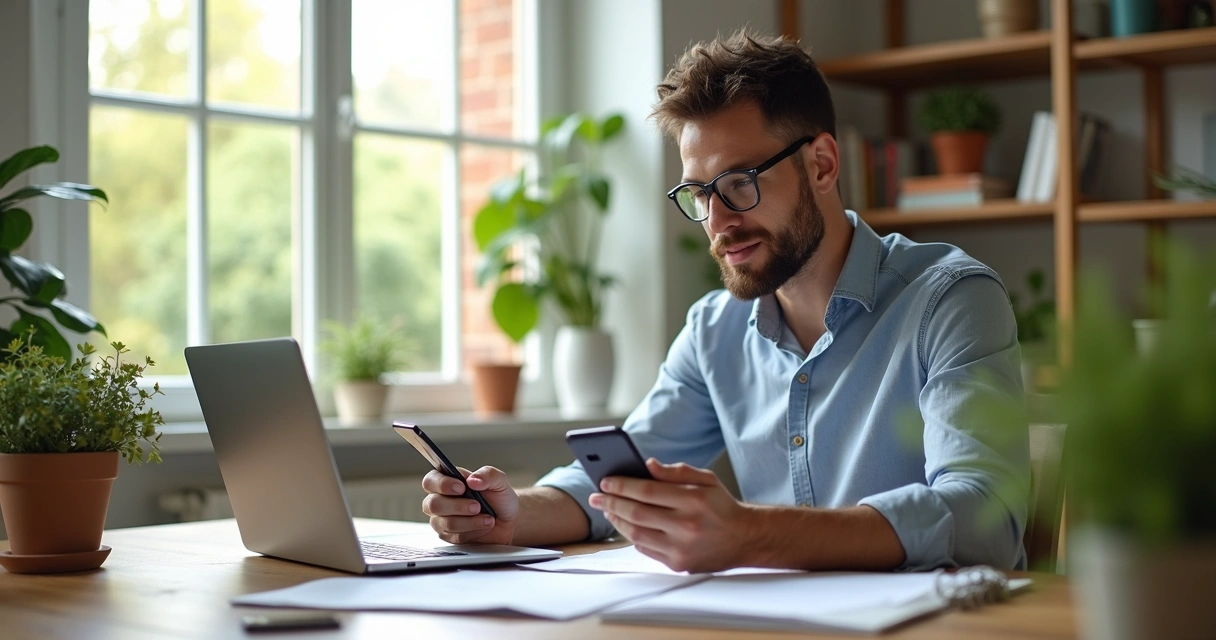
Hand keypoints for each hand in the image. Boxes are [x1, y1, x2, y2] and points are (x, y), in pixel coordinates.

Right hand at [421, 466, 518, 544]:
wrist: (509, 521)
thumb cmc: (500, 498)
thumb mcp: (499, 481)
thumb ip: (487, 475)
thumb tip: (472, 480)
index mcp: (447, 481)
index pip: (430, 481)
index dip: (442, 484)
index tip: (461, 488)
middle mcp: (440, 500)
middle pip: (432, 505)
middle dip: (457, 506)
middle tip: (477, 506)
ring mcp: (442, 520)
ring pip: (445, 523)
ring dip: (469, 521)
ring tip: (488, 518)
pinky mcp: (449, 536)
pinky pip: (454, 537)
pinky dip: (473, 531)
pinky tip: (484, 526)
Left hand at [589, 458, 755, 572]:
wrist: (745, 539)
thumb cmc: (722, 507)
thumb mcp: (706, 479)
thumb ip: (675, 472)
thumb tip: (646, 465)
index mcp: (693, 500)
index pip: (646, 491)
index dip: (621, 485)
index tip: (605, 481)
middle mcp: (686, 526)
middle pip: (636, 513)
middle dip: (611, 503)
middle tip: (596, 496)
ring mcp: (681, 549)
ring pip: (635, 534)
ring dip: (617, 520)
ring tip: (608, 509)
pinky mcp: (678, 565)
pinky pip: (645, 549)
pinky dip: (631, 536)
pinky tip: (626, 525)